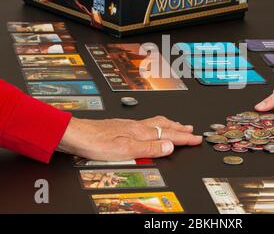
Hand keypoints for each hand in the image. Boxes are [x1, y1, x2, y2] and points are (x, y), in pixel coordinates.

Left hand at [58, 116, 201, 160]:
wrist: (77, 134)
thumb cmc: (97, 142)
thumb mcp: (126, 150)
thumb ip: (149, 148)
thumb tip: (170, 145)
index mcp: (141, 132)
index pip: (168, 134)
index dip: (184, 137)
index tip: (197, 138)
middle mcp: (137, 126)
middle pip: (164, 125)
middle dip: (180, 128)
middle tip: (192, 130)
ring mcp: (129, 125)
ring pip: (155, 122)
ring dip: (169, 124)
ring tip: (177, 125)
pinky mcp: (122, 127)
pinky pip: (146, 123)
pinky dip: (156, 124)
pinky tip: (151, 126)